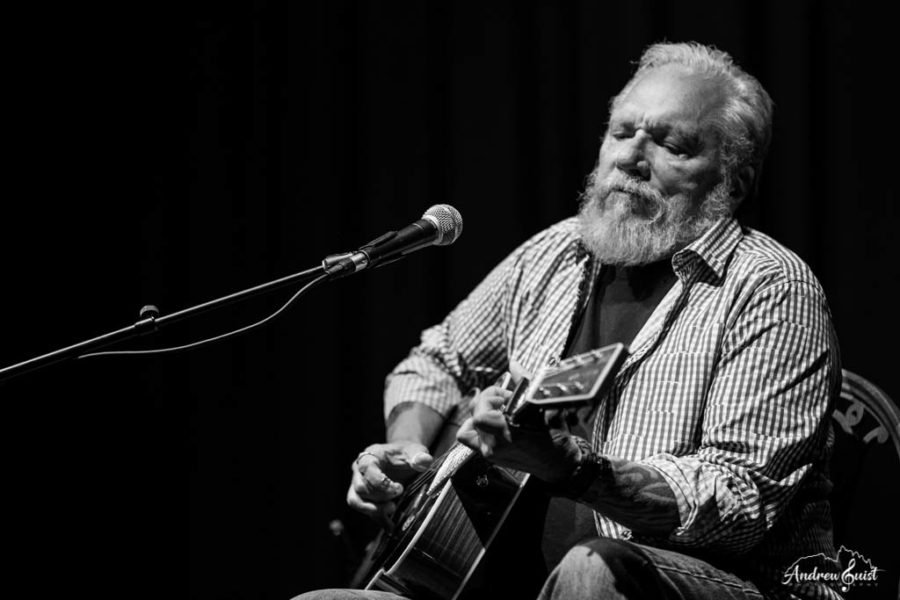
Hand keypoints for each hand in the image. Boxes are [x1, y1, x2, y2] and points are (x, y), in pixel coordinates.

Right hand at [346, 441, 433, 526]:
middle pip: (360, 488)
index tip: (399, 488)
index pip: (367, 469)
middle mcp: (359, 470)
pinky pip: (364, 511)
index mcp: (370, 456)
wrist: (402, 458)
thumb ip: (419, 455)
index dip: (382, 482)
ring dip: (373, 510)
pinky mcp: (364, 498)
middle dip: (379, 497)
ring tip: (392, 511)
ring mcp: (359, 484)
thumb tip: (423, 461)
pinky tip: (391, 526)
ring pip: (356, 501)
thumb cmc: (406, 453)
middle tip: (397, 498)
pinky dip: (377, 519)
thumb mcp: (415, 450)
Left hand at [456, 367, 583, 484]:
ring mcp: (490, 452)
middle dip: (490, 400)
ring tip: (498, 412)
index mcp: (507, 431)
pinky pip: (468, 438)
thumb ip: (524, 381)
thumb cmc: (554, 435)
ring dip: (483, 412)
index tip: (509, 395)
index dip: (494, 394)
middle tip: (507, 401)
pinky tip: (488, 422)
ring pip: (470, 423)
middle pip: (476, 411)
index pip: (482, 404)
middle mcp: (495, 444)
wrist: (558, 462)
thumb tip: (514, 364)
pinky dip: (473, 426)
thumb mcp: (541, 405)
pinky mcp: (489, 456)